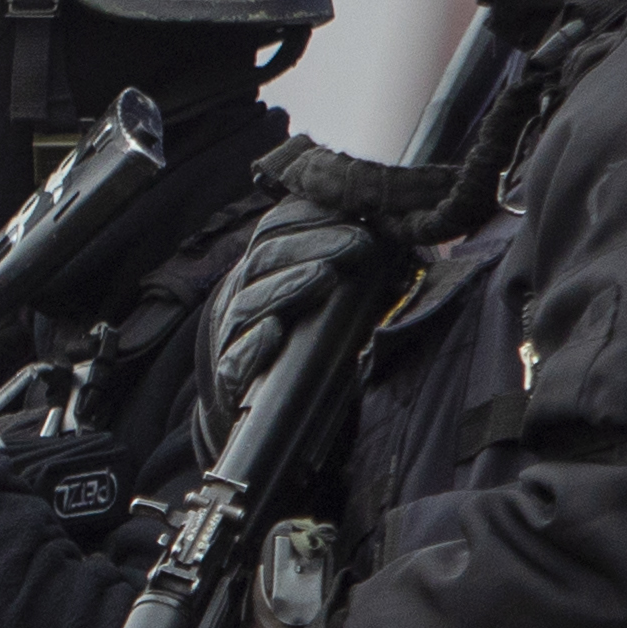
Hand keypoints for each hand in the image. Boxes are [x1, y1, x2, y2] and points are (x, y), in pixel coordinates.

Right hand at [203, 181, 411, 429]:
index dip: (311, 214)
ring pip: (248, 302)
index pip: (277, 227)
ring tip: (326, 275)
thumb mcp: (331, 304)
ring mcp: (233, 337)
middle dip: (312, 244)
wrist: (274, 416)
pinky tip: (275, 331)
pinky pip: (234, 360)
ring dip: (288, 286)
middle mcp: (242, 295)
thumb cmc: (311, 351)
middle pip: (264, 256)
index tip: (356, 212)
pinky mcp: (231, 380)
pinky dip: (253, 345)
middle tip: (359, 241)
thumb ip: (354, 276)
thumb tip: (395, 244)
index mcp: (265, 271)